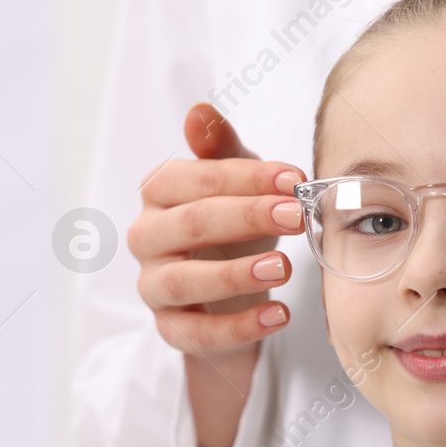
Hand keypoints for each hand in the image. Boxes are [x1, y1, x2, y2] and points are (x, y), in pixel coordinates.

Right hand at [128, 102, 303, 356]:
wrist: (229, 294)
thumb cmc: (233, 228)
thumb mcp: (236, 182)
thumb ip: (222, 150)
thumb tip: (200, 112)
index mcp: (160, 192)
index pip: (195, 179)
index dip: (246, 178)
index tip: (296, 179)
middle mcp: (146, 237)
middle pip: (190, 224)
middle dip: (246, 218)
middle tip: (298, 216)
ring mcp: (153, 285)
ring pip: (184, 281)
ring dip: (235, 274)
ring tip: (284, 267)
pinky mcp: (169, 328)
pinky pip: (196, 333)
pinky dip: (239, 326)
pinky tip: (279, 315)